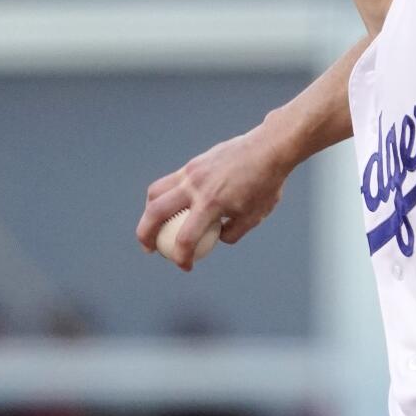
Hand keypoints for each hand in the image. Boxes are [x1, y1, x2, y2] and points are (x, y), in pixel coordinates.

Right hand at [136, 122, 293, 270]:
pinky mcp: (193, 163)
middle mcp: (196, 186)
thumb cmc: (266, 184)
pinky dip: (164, 196)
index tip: (186, 266)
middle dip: (146, 236)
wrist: (268, 149)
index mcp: (212, 203)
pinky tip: (172, 205)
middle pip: (156, 213)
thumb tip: (215, 239)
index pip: (186, 238)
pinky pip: (169, 181)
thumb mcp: (254, 216)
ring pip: (156, 192)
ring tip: (153, 225)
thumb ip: (232, 232)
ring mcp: (192, 172)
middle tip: (150, 249)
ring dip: (148, 213)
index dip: (181, 258)